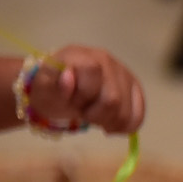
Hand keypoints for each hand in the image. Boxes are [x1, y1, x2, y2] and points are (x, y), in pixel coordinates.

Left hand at [26, 45, 145, 134]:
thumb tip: (69, 77)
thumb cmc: (51, 90)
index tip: (72, 102)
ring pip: (126, 110)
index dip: (83, 93)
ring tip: (96, 119)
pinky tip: (111, 125)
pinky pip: (138, 114)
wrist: (58, 90)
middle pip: (113, 97)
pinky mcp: (134, 87)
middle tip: (83, 113)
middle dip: (95, 114)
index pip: (92, 70)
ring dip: (108, 122)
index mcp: (81, 55)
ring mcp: (123, 73)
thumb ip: (53, 85)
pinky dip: (125, 126)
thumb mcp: (43, 90)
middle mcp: (106, 60)